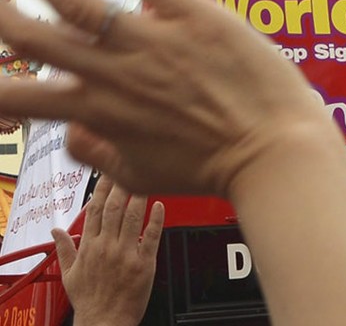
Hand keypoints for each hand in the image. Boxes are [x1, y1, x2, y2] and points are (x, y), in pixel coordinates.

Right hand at [0, 0, 324, 195]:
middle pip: (36, 37)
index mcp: (98, 113)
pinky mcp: (191, 13)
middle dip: (0, 14)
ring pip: (75, 1)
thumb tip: (69, 135)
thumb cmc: (213, 168)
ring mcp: (151, 39)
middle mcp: (114, 73)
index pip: (22, 96)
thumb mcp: (143, 176)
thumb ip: (97, 156)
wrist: (274, 149)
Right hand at [52, 177, 163, 325]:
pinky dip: (157, 219)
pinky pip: (152, 236)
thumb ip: (64, 249)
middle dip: (122, 184)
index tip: (109, 171)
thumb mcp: (69, 274)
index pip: (95, 210)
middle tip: (130, 166)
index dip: (103, 188)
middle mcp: (106, 247)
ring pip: (133, 218)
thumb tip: (55, 231)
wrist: (105, 322)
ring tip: (147, 179)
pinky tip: (160, 205)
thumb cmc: (89, 299)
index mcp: (89, 247)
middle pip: (114, 208)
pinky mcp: (144, 264)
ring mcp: (126, 254)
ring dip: (140, 196)